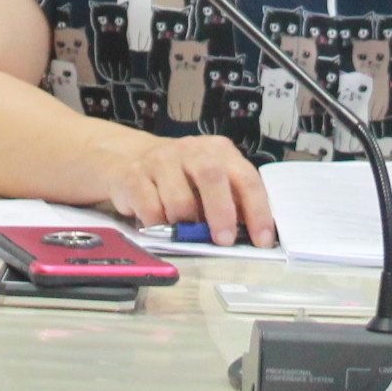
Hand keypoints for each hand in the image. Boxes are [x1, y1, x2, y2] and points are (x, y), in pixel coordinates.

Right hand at [106, 132, 272, 245]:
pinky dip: (159, 226)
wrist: (130, 159)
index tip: (261, 240)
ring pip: (179, 200)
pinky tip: (159, 225)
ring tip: (183, 230)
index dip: (257, 211)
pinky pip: (151, 210)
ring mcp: (161, 159)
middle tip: (224, 241)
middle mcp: (190, 149)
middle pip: (212, 176)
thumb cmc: (181, 178)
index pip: (245, 178)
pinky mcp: (134, 175)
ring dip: (185, 225)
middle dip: (221, 213)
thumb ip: (231, 201)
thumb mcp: (211, 183)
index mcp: (218, 150)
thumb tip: (248, 233)